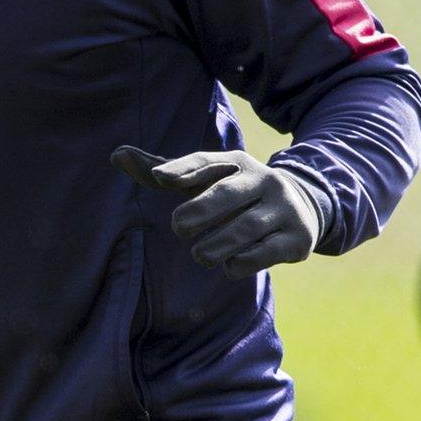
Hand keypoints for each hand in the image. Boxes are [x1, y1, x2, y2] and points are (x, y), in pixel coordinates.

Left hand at [111, 146, 321, 279]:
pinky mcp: (296, 239)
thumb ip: (164, 170)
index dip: (183, 169)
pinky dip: (242, 262)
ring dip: (216, 245)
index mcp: (238, 163)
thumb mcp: (206, 180)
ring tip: (201, 255)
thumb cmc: (236, 194)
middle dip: (199, 212)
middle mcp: (264, 180)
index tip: (159, 179)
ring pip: (245, 228)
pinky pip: (265, 253)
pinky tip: (229, 265)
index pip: (207, 162)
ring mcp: (284, 209)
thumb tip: (115, 155)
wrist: (304, 208)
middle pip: (227, 194)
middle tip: (178, 227)